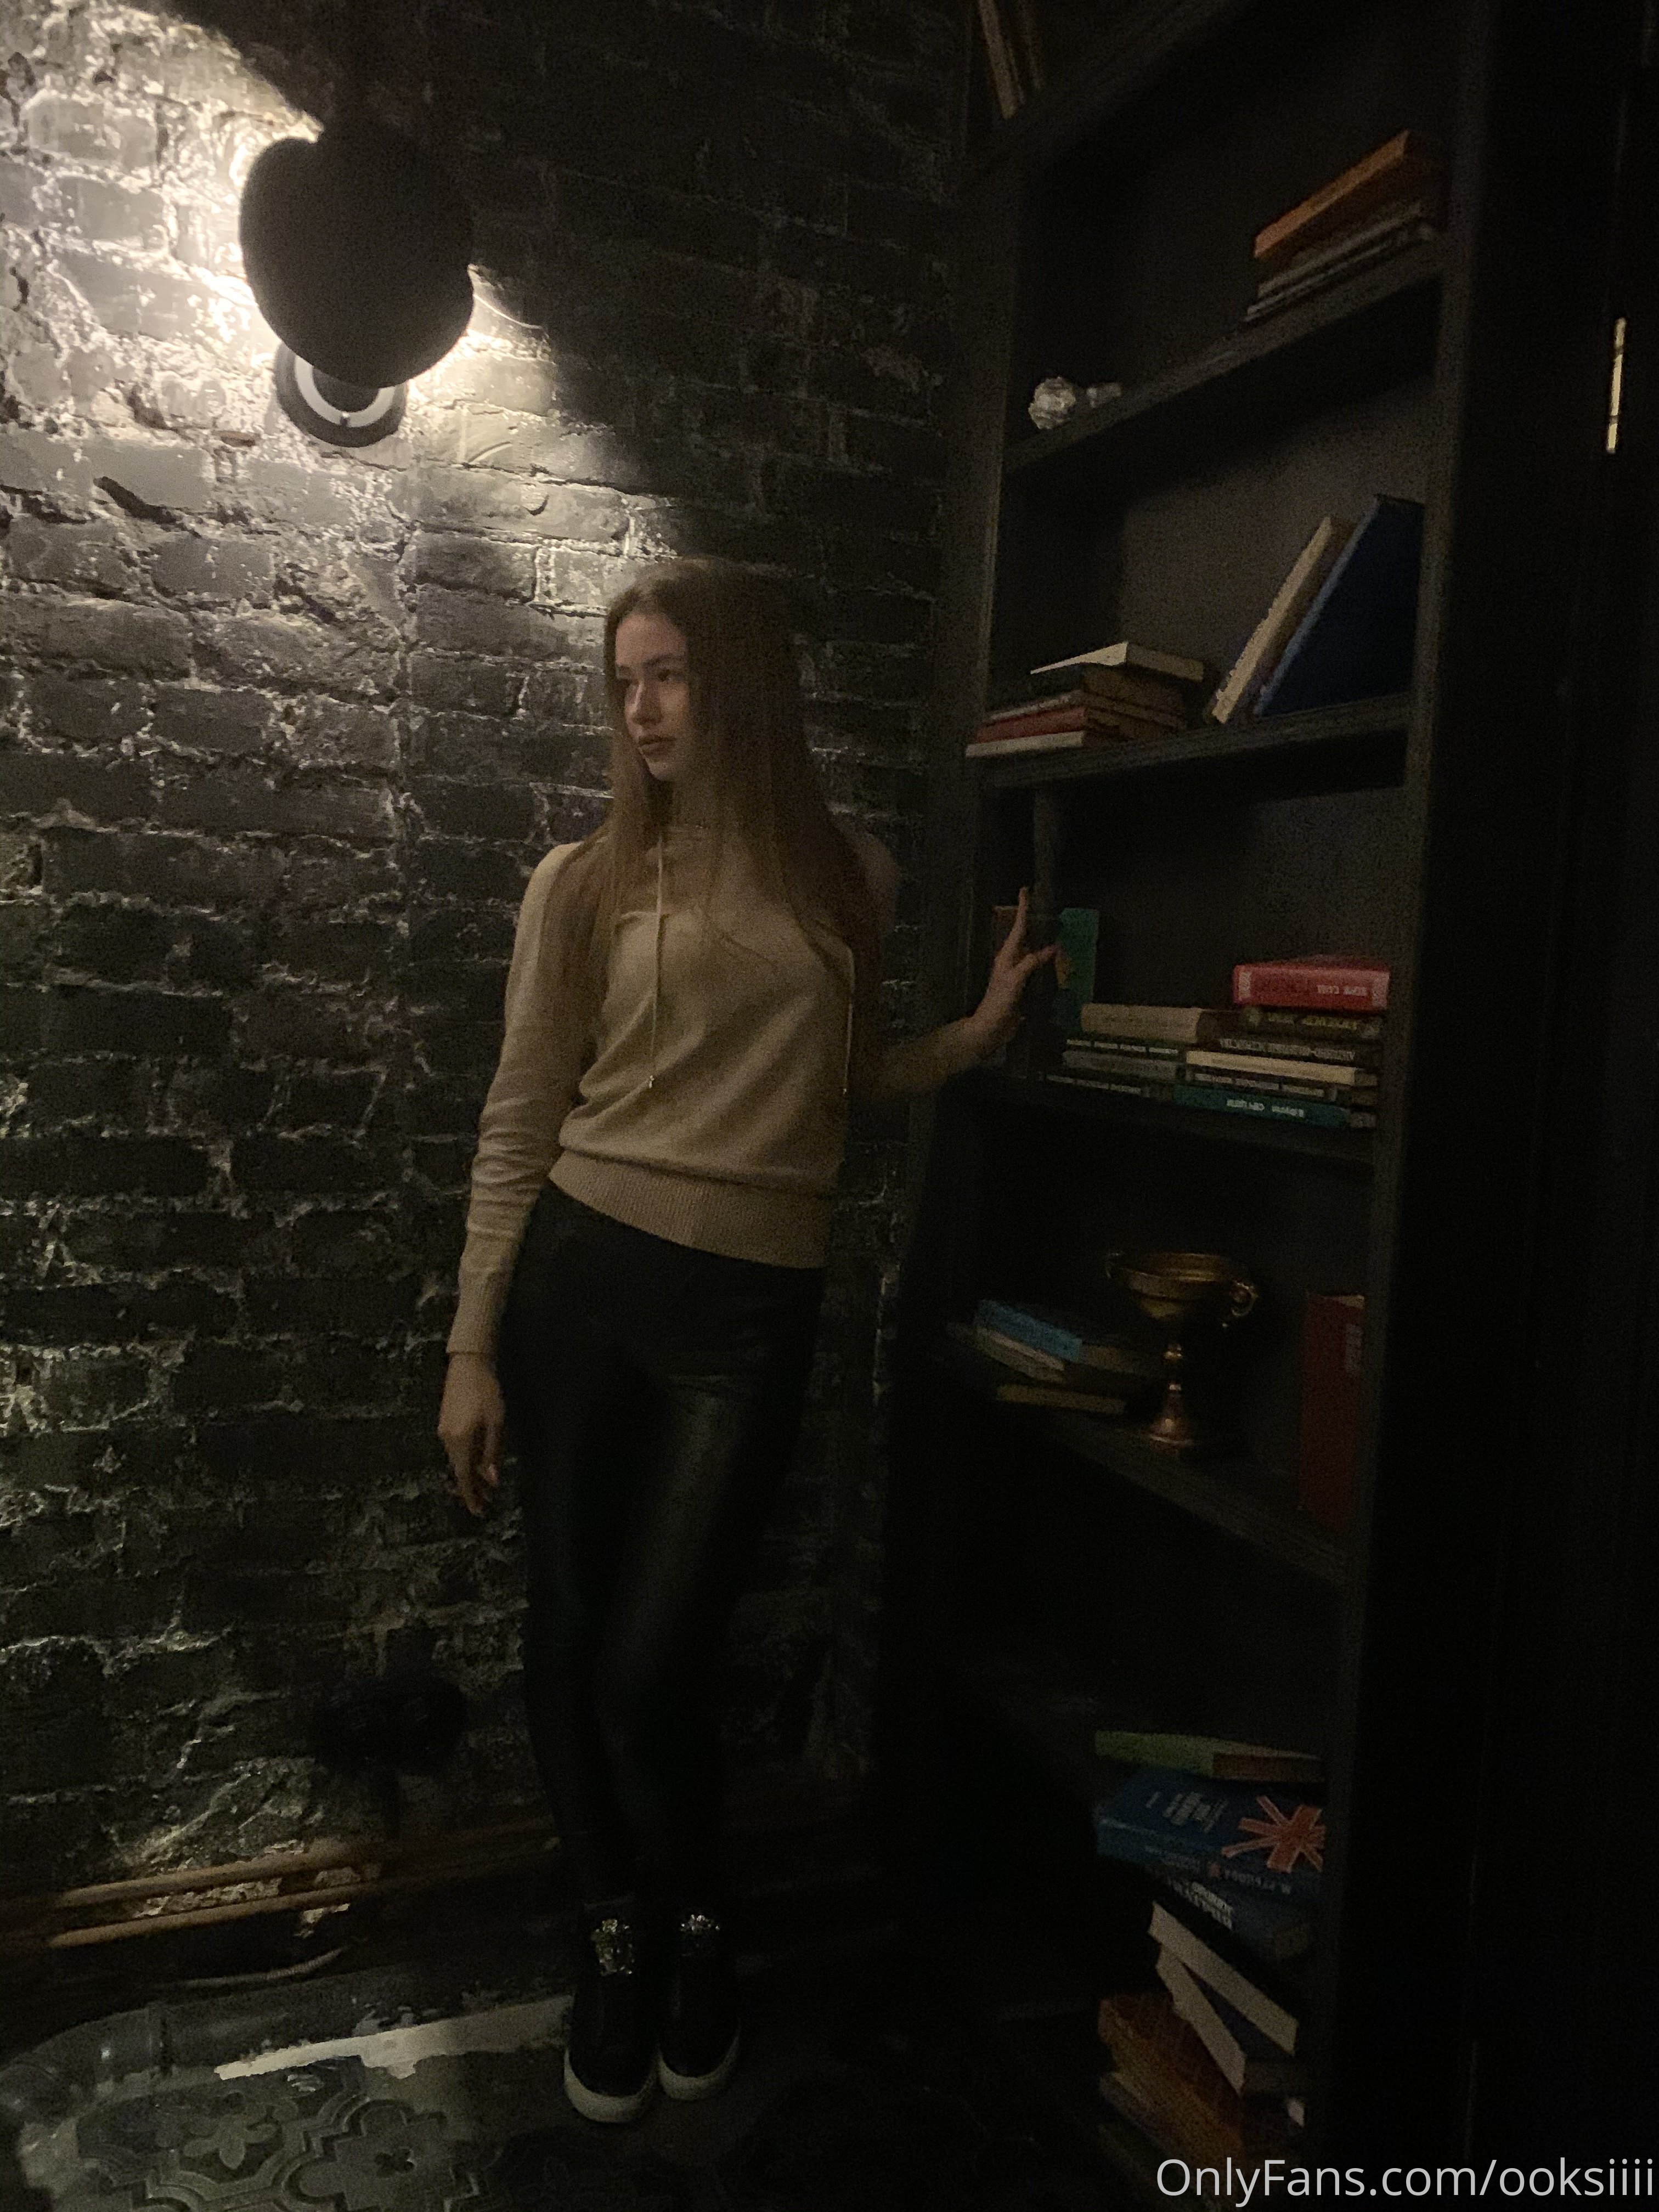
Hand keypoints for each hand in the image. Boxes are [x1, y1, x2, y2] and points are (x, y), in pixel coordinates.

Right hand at [438, 1354, 504, 1517]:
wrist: (468, 1364)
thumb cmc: (486, 1392)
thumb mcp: (495, 1423)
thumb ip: (492, 1453)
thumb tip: (491, 1480)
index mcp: (459, 1441)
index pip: (464, 1477)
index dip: (471, 1496)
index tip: (478, 1512)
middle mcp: (447, 1439)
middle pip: (460, 1470)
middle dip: (473, 1487)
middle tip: (487, 1501)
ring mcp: (444, 1430)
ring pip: (458, 1459)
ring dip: (471, 1472)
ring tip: (487, 1484)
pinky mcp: (445, 1422)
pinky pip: (456, 1448)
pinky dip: (467, 1458)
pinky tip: (479, 1460)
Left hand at [965, 886, 1057, 1059]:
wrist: (990, 1029)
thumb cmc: (997, 1004)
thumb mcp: (1014, 980)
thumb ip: (1031, 963)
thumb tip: (1051, 948)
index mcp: (1007, 957)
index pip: (1018, 928)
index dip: (1022, 909)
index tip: (1025, 890)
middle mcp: (1012, 962)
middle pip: (1025, 937)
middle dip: (1035, 922)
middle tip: (1046, 907)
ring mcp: (1017, 975)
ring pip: (1033, 952)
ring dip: (1043, 942)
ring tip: (1056, 930)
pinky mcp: (1023, 987)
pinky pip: (1037, 970)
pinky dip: (1047, 963)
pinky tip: (1056, 964)